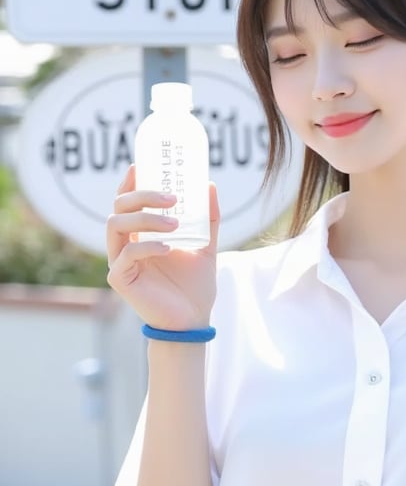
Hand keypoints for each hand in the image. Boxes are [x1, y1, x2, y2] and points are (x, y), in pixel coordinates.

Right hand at [106, 164, 219, 329]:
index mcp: (141, 235)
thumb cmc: (194, 286)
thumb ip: (208, 219)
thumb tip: (210, 186)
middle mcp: (126, 244)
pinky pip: (126, 254)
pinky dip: (147, 247)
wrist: (194, 320)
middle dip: (142, 196)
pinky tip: (168, 248)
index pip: (126, 202)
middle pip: (119, 207)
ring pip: (116, 225)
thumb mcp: (206, 246)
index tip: (141, 165)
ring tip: (174, 224)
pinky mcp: (120, 279)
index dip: (129, 182)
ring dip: (145, 219)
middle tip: (171, 197)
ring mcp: (119, 261)